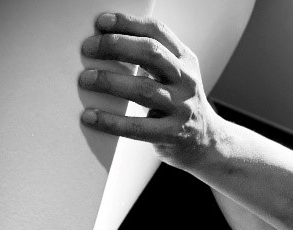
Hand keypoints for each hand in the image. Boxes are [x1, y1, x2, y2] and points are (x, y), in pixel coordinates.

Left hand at [79, 13, 220, 167]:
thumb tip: (105, 45)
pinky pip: (138, 128)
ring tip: (86, 79)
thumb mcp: (176, 76)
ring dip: (110, 81)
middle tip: (88, 49)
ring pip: (144, 89)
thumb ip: (152, 60)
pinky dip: (111, 122)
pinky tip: (90, 117)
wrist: (207, 142)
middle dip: (116, 46)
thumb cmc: (180, 105)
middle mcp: (187, 81)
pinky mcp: (173, 134)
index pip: (157, 32)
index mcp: (186, 61)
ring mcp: (182, 108)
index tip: (101, 22)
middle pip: (151, 54)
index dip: (128, 24)